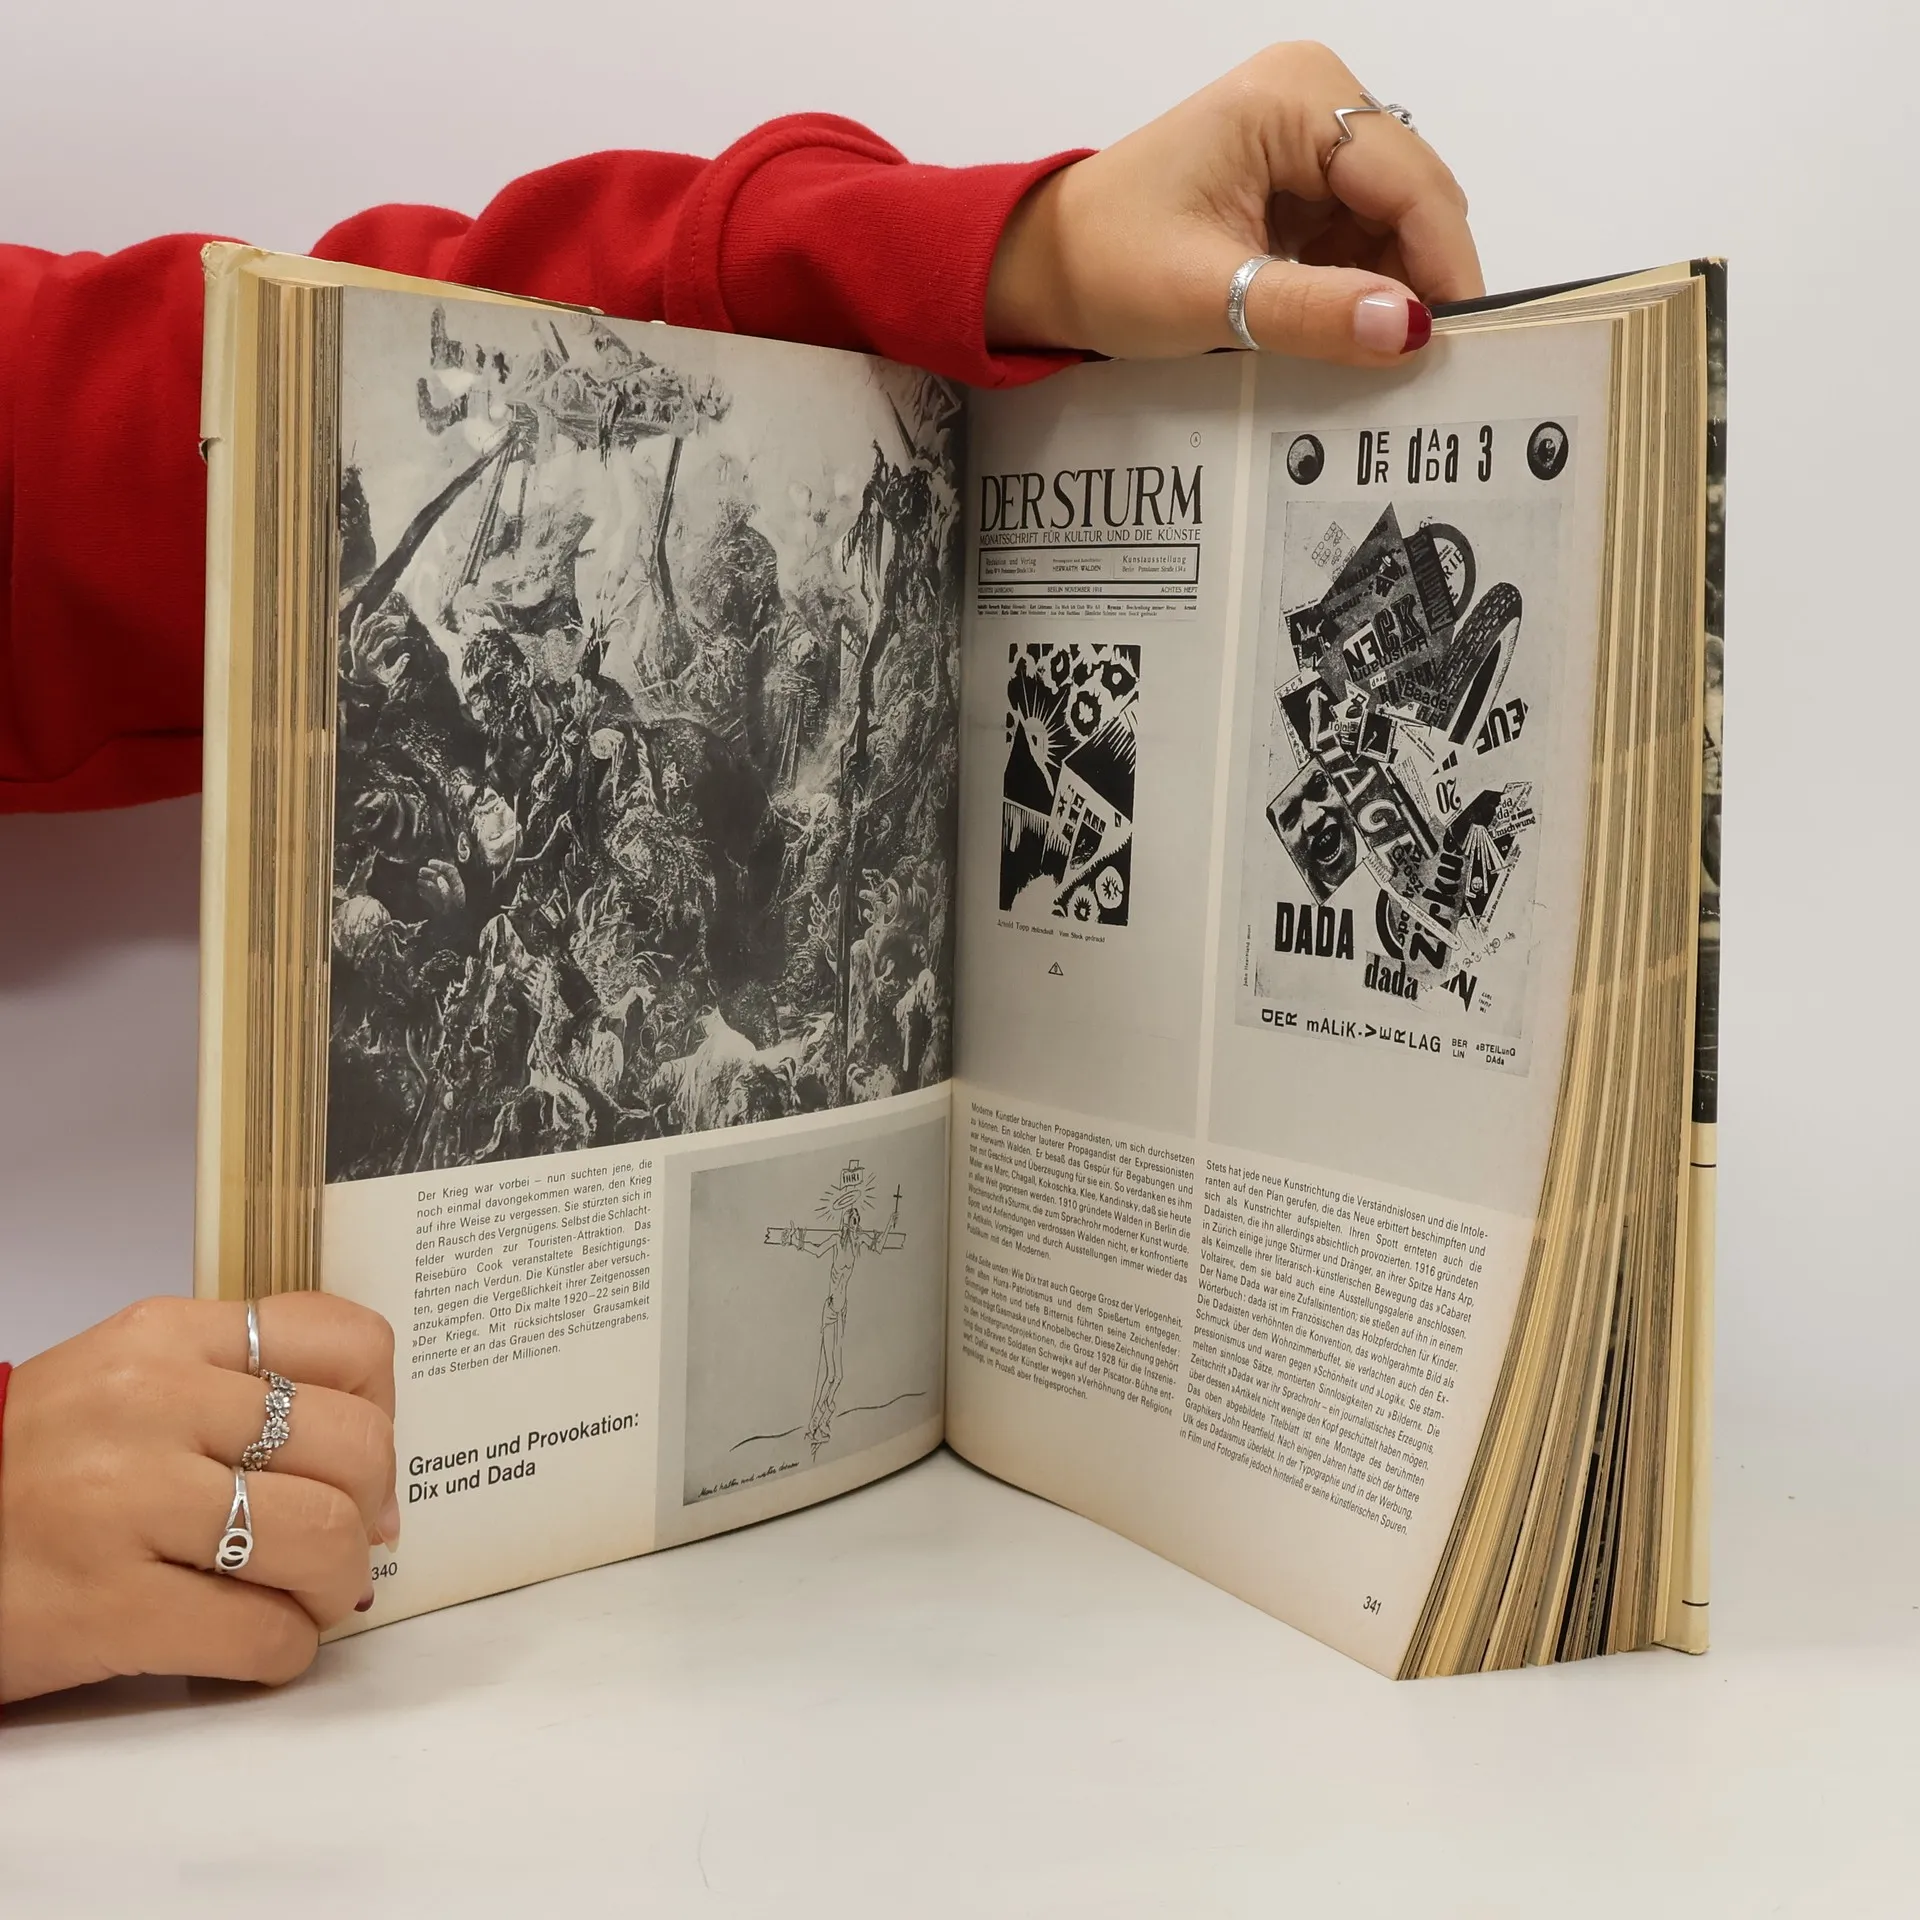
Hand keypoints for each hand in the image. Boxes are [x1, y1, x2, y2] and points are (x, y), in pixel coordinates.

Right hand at [0, 1295, 396, 1703]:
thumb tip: (371, 1456)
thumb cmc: (33, 1468)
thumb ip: (236, 1387)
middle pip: (354, 1445)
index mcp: (166, 1337)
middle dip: (372, 1509)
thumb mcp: (127, 1382)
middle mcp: (151, 1404)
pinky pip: (261, 1634)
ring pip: (323, 1536)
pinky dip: (284, 1652)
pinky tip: (257, 1644)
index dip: (383, 1407)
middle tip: (351, 1542)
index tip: (364, 1457)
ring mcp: (126, 1502)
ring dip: (336, 1584)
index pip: (347, 1342)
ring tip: (309, 1596)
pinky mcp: (107, 1606)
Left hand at [987, 41, 1482, 365]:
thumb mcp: (1211, 297)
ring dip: (1389, 288)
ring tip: (1378, 357)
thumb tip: (1409, 329)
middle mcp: (1313, 98)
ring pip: (1393, 222)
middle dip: (1420, 277)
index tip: (1462, 341)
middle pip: (1412, 197)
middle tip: (1425, 365)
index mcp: (1294, 97)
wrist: (1045, 266)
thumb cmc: (1106, 265)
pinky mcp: (1299, 179)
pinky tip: (1347, 332)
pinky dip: (1360, 286)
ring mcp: (1308, 137)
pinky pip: (1360, 235)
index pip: (1408, 181)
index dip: (1442, 262)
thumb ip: (1313, 313)